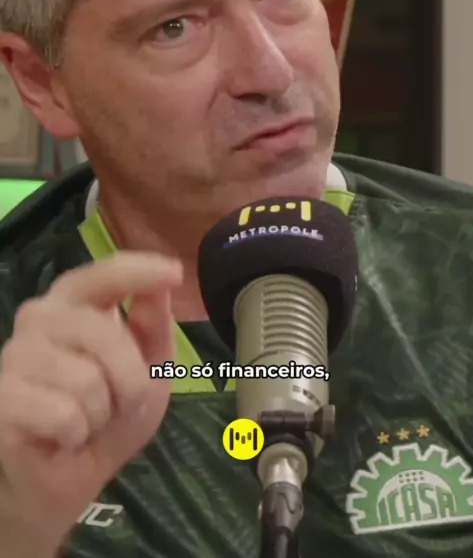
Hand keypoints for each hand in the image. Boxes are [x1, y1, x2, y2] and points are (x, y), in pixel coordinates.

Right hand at [0, 251, 181, 551]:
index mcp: (75, 305)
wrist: (58, 483)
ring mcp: (15, 356)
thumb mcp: (148, 374)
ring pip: (86, 379)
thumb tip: (161, 287)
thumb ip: (154, 329)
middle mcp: (40, 319)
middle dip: (129, 379)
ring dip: (100, 413)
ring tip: (85, 422)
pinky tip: (62, 438)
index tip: (174, 273)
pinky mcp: (3, 397)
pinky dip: (77, 434)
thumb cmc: (105, 419)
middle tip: (119, 405)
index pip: (104, 275)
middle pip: (103, 331)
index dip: (138, 271)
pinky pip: (64, 413)